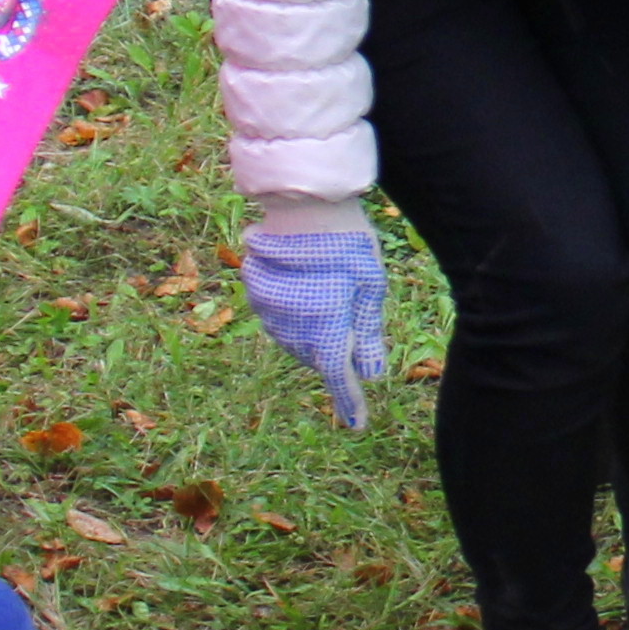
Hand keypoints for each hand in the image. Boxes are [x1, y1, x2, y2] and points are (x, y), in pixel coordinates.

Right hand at [239, 224, 388, 428]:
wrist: (302, 205)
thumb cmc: (345, 244)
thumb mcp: (370, 287)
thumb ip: (367, 334)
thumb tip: (371, 374)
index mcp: (325, 331)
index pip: (338, 377)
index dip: (349, 402)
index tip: (358, 424)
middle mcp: (293, 330)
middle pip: (318, 357)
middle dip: (335, 353)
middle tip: (352, 326)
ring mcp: (270, 314)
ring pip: (297, 340)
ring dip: (314, 333)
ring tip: (329, 295)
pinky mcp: (257, 297)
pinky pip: (280, 320)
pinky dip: (297, 316)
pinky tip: (308, 289)